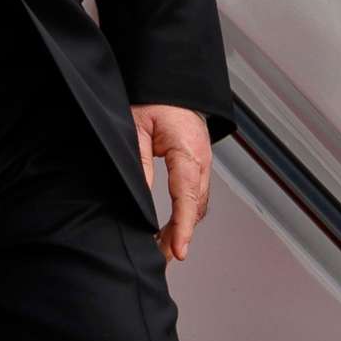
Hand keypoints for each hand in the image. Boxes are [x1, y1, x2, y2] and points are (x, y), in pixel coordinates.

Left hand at [133, 103, 214, 261]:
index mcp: (188, 150)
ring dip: (184, 227)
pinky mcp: (198, 165)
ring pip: (198, 204)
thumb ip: (139, 162)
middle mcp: (201, 161)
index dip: (182, 227)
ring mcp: (203, 164)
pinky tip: (170, 228)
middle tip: (161, 258)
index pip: (187, 197)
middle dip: (181, 235)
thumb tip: (138, 198)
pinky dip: (185, 215)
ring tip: (163, 250)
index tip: (179, 251)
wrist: (172, 81)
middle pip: (196, 207)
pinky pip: (195, 195)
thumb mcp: (137, 127)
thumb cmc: (154, 98)